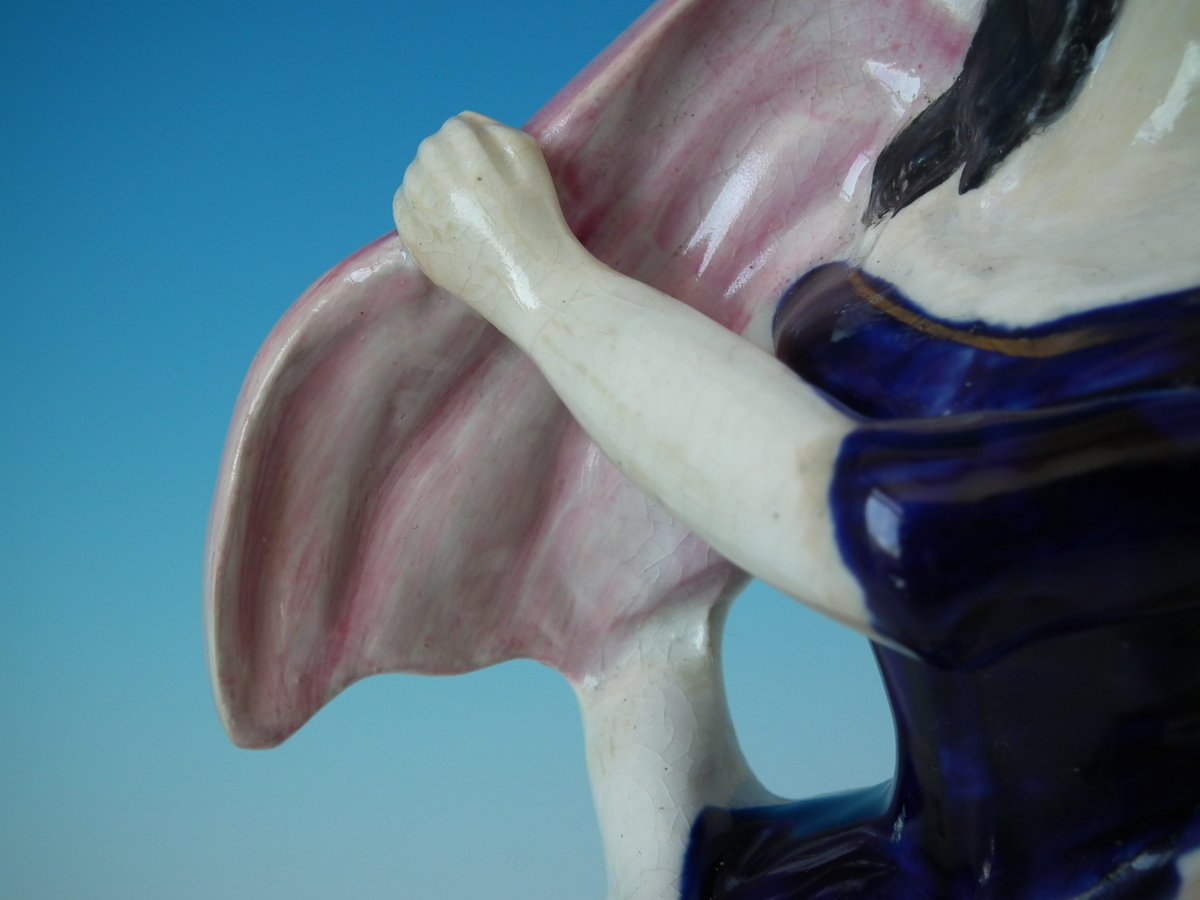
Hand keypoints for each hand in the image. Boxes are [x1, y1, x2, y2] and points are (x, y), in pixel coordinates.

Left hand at [393, 112, 585, 338]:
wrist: (532, 281)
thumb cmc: (537, 217)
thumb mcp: (529, 155)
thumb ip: (491, 128)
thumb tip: (462, 124)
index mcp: (464, 151)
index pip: (455, 128)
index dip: (474, 148)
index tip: (490, 170)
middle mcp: (434, 176)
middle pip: (431, 150)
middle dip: (451, 164)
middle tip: (478, 192)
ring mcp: (419, 210)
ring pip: (414, 177)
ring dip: (433, 184)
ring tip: (465, 210)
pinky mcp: (412, 240)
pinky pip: (403, 208)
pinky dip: (419, 209)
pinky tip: (447, 222)